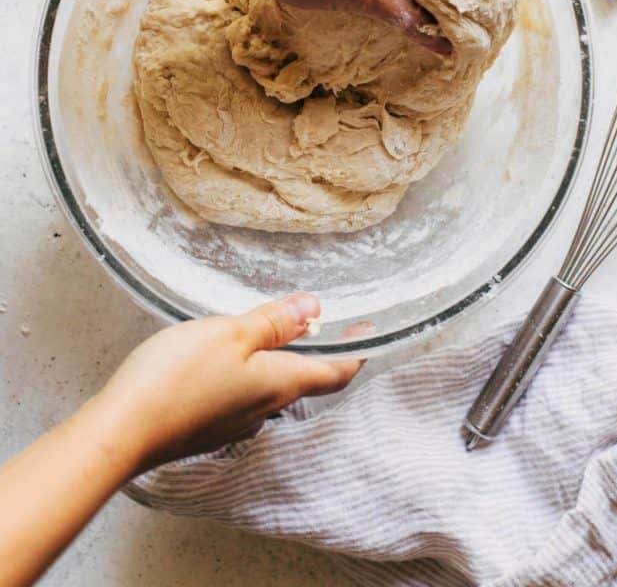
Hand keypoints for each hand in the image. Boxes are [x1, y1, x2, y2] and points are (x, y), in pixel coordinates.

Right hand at [98, 293, 360, 471]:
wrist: (121, 432)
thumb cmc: (178, 378)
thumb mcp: (231, 334)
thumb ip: (274, 322)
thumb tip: (317, 309)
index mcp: (280, 383)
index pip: (336, 372)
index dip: (357, 350)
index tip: (369, 327)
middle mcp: (264, 409)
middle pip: (304, 378)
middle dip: (317, 349)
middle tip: (322, 318)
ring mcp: (235, 422)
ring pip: (271, 387)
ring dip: (280, 358)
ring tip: (275, 328)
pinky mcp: (207, 425)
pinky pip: (242, 394)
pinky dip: (249, 371)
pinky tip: (230, 355)